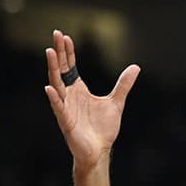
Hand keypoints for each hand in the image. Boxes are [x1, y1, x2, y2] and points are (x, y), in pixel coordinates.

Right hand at [44, 29, 139, 171]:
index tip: (65, 36)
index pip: (71, 67)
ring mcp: (66, 107)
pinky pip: (58, 108)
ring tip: (50, 52)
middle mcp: (69, 96)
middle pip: (61, 70)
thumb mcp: (116, 102)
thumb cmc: (103, 128)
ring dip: (53, 69)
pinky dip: (54, 98)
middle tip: (55, 34)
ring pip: (57, 84)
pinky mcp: (66, 121)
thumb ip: (123, 85)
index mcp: (79, 90)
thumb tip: (136, 67)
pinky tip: (50, 87)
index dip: (68, 52)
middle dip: (59, 53)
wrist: (99, 150)